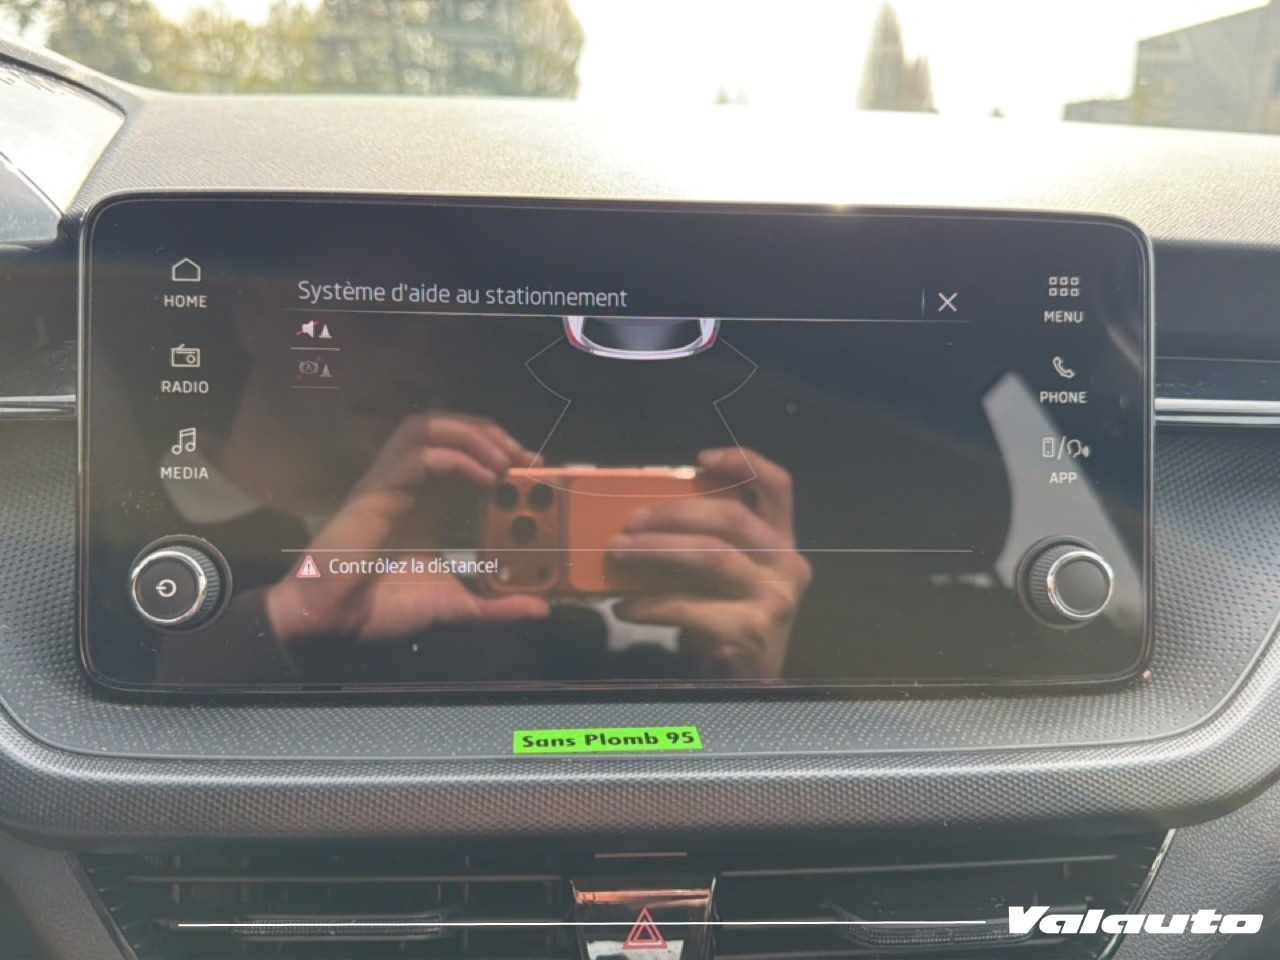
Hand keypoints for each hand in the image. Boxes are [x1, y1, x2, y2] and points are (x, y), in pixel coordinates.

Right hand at [267, 413, 549, 644]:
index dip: (498, 448)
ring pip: (427, 427)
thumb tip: (542, 610)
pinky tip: (483, 479)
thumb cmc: (382, 608)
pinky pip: (417, 458)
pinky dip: (455, 459)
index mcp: (426, 501)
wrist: (333, 622)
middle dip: (488, 431)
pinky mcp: (376, 494)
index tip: (535, 465)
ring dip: (471, 434)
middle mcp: (408, 484)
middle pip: (445, 425)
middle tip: (523, 455)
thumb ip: (497, 606)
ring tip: (503, 458)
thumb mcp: (455, 605)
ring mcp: (390, 484)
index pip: (463, 451)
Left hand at [608, 447, 810, 677]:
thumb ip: (708, 541)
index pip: (778, 487)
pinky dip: (650, 605)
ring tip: (618, 553)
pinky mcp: (750, 631)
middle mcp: (787, 565)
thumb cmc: (730, 619)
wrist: (748, 683)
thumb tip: (645, 514)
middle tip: (631, 521)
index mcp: (782, 542)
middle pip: (733, 518)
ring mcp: (773, 598)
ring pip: (710, 556)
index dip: (743, 462)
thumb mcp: (728, 575)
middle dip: (675, 512)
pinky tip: (624, 607)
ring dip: (656, 550)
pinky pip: (689, 607)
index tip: (700, 459)